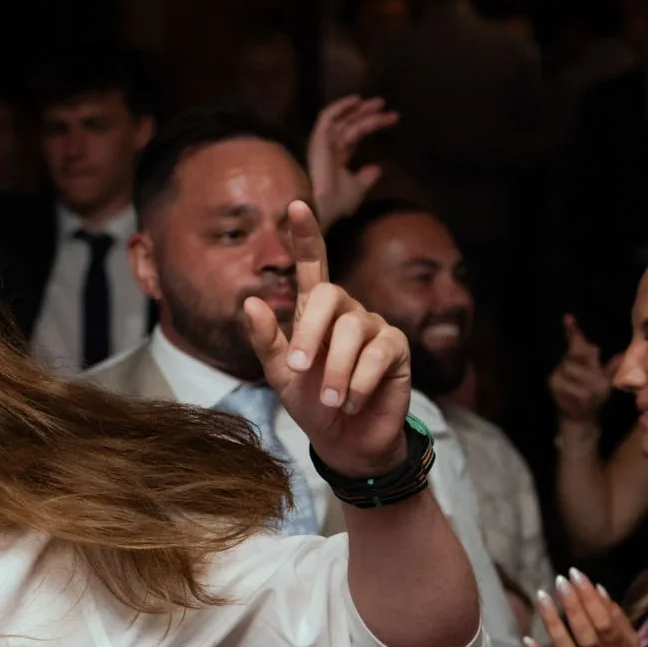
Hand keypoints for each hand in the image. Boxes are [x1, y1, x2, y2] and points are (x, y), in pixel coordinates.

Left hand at [245, 199, 411, 475]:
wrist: (344, 440)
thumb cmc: (311, 402)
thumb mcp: (280, 375)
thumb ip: (266, 340)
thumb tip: (250, 302)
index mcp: (316, 312)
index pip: (314, 264)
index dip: (306, 235)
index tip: (295, 206)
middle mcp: (348, 311)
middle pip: (330, 297)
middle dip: (309, 335)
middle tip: (295, 370)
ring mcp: (375, 326)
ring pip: (353, 331)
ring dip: (335, 371)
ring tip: (330, 400)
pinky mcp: (397, 349)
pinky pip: (377, 355)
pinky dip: (358, 383)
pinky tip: (351, 402)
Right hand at [307, 94, 398, 224]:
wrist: (321, 208)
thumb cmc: (337, 202)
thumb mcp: (358, 189)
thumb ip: (367, 177)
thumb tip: (378, 167)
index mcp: (336, 158)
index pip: (354, 135)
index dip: (371, 125)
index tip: (391, 118)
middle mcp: (329, 148)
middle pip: (349, 124)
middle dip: (367, 113)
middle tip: (384, 104)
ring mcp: (323, 143)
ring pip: (343, 120)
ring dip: (359, 109)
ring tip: (379, 103)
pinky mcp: (319, 140)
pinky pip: (327, 118)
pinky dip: (341, 107)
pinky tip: (357, 100)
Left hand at [523, 567, 646, 646]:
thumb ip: (618, 620)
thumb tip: (601, 590)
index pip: (604, 619)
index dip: (590, 596)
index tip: (576, 574)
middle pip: (586, 631)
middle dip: (573, 604)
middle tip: (559, 580)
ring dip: (554, 623)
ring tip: (542, 597)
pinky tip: (527, 639)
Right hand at [549, 315, 613, 424]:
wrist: (581, 416)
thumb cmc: (594, 396)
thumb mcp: (606, 381)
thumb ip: (611, 368)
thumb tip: (622, 355)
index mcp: (579, 359)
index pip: (575, 342)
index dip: (572, 330)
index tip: (568, 317)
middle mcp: (566, 362)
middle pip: (578, 354)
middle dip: (591, 364)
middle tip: (598, 378)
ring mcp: (558, 373)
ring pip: (577, 371)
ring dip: (589, 383)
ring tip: (593, 393)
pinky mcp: (554, 384)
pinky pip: (573, 385)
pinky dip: (582, 393)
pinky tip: (584, 398)